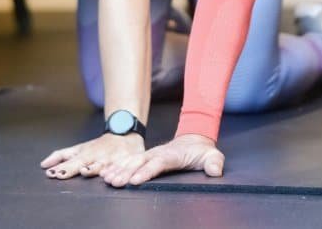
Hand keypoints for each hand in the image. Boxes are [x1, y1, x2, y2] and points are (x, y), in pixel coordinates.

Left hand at [41, 132, 144, 179]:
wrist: (125, 135)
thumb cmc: (99, 146)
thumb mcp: (79, 149)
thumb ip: (61, 156)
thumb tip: (43, 165)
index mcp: (85, 153)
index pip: (71, 161)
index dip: (63, 167)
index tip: (53, 173)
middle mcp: (96, 156)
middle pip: (83, 162)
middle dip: (71, 167)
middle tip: (61, 173)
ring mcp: (110, 160)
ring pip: (101, 166)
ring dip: (93, 169)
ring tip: (84, 171)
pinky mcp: (124, 163)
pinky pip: (120, 169)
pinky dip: (115, 173)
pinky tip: (111, 177)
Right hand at [100, 134, 223, 187]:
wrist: (194, 140)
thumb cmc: (202, 151)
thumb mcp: (212, 156)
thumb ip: (214, 162)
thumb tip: (215, 171)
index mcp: (172, 155)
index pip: (158, 163)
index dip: (146, 171)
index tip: (135, 180)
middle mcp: (158, 154)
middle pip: (139, 163)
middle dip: (126, 172)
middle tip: (114, 182)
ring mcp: (150, 155)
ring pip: (131, 162)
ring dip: (118, 170)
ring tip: (106, 179)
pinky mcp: (145, 158)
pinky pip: (128, 162)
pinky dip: (117, 167)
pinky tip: (106, 175)